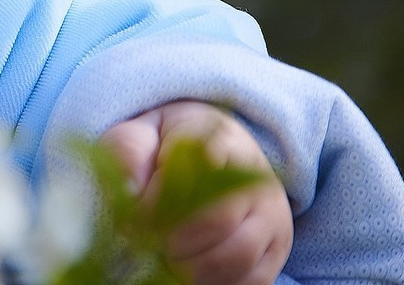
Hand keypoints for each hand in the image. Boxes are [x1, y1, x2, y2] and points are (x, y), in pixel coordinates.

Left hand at [101, 100, 291, 284]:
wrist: (215, 157)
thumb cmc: (168, 147)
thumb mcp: (142, 134)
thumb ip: (129, 151)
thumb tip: (129, 190)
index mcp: (223, 142)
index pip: (198, 171)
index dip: (160, 199)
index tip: (134, 213)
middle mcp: (258, 181)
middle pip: (219, 221)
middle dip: (174, 240)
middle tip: (147, 243)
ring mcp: (271, 218)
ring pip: (239, 257)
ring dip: (194, 268)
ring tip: (166, 260)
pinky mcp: (275, 252)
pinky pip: (254, 280)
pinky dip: (217, 284)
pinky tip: (189, 275)